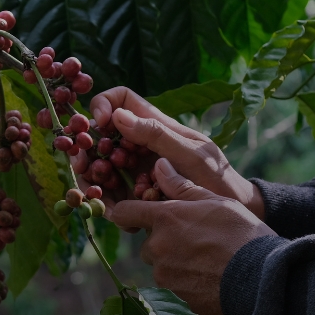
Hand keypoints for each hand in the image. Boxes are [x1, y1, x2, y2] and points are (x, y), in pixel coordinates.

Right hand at [79, 87, 265, 219]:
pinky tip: (119, 215)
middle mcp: (140, 144)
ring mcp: (136, 168)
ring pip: (101, 167)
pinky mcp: (136, 192)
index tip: (101, 125)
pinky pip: (113, 194)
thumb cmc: (217, 177)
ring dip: (95, 180)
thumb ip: (157, 135)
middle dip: (88, 150)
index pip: (120, 99)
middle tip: (84, 166)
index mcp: (155, 124)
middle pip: (101, 136)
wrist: (230, 210)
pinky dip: (110, 204)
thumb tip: (118, 117)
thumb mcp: (191, 154)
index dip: (104, 105)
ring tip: (102, 196)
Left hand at [108, 159, 276, 314]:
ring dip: (175, 265)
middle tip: (197, 243)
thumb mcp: (217, 201)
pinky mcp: (171, 300)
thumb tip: (160, 165)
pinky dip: (185, 286)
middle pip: (148, 243)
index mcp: (165, 218)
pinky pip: (171, 290)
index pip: (124, 213)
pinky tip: (209, 282)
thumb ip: (182, 186)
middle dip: (164, 242)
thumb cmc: (242, 234)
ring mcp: (163, 276)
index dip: (129, 213)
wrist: (261, 280)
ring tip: (208, 264)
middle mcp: (157, 247)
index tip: (137, 216)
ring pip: (160, 267)